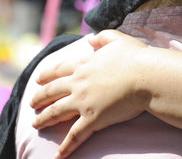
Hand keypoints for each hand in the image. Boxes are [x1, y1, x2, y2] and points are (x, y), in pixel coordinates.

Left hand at [31, 30, 148, 157]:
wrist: (146, 76)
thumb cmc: (137, 57)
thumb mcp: (118, 39)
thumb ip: (103, 37)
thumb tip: (91, 38)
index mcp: (85, 64)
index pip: (59, 70)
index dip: (47, 74)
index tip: (38, 79)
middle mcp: (79, 83)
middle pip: (52, 91)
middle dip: (39, 98)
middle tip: (32, 103)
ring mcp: (83, 102)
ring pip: (56, 112)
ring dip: (44, 119)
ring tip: (36, 125)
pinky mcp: (92, 118)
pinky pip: (75, 135)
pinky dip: (65, 146)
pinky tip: (58, 155)